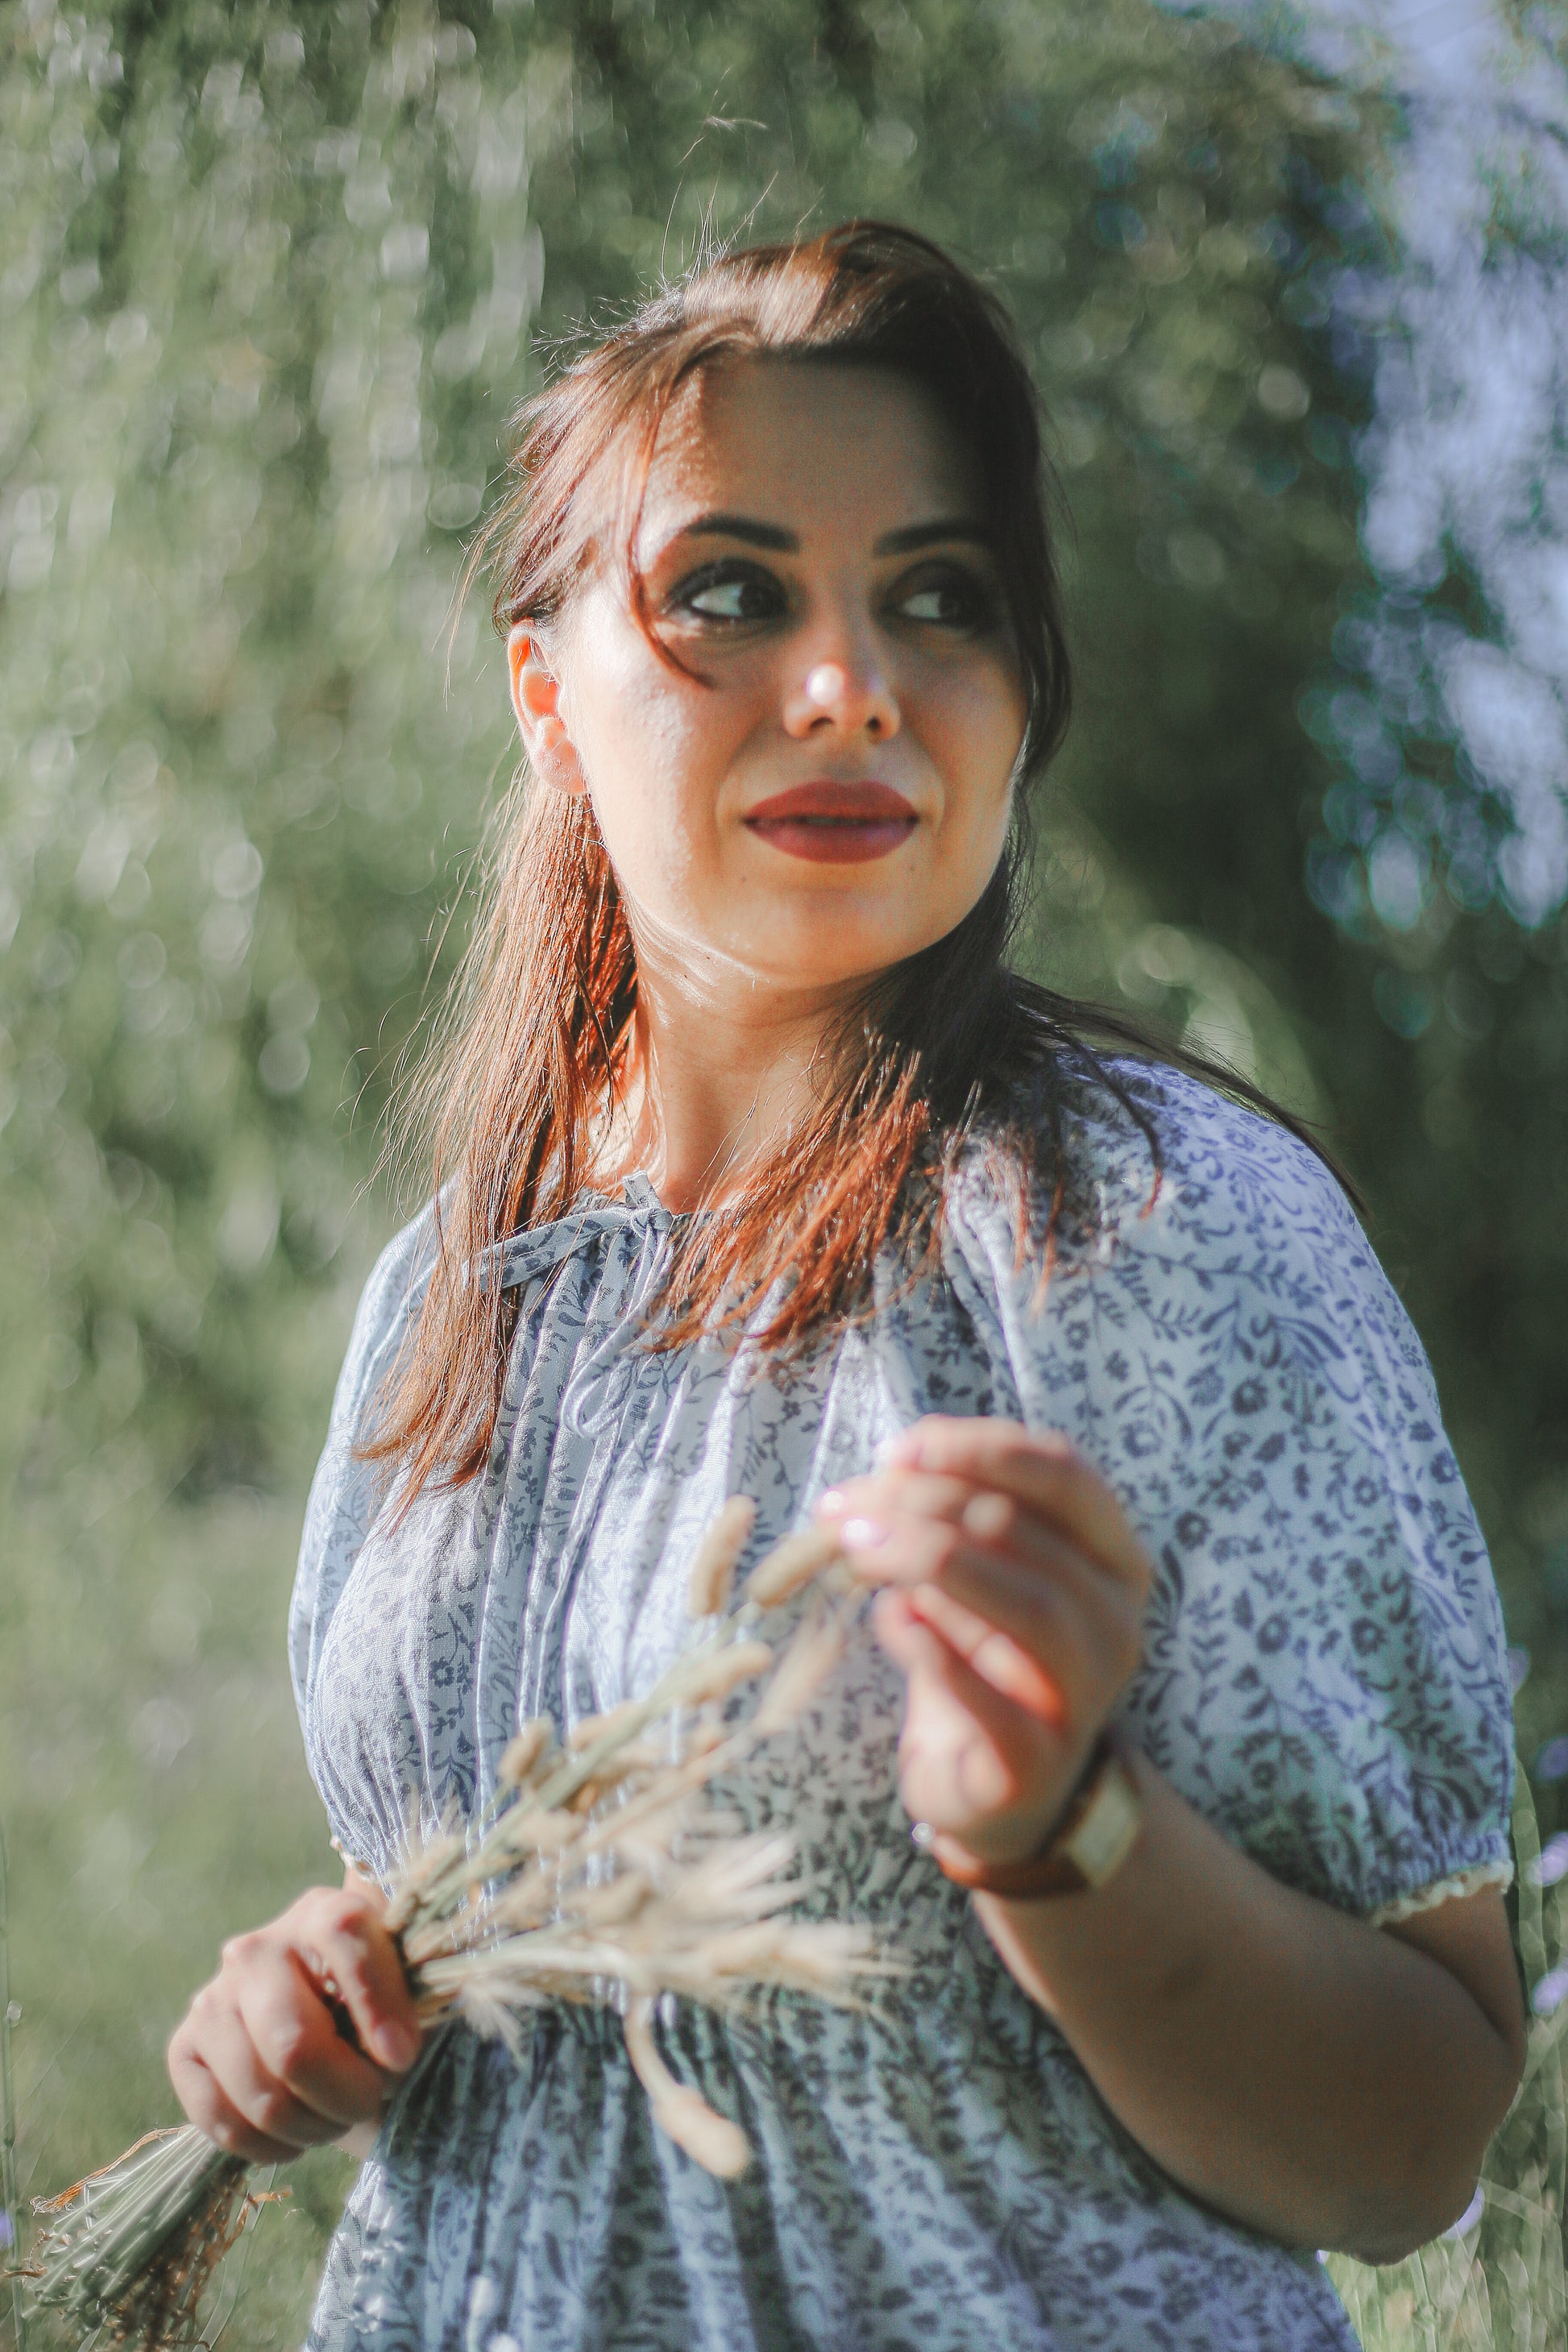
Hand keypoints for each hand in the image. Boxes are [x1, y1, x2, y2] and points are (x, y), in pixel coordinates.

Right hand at [167, 1877, 420, 2162]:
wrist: (331, 2037)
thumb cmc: (382, 2013)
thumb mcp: (412, 1990)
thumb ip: (413, 1996)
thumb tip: (394, 2049)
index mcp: (323, 1914)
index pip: (346, 1938)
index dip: (379, 2006)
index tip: (403, 2058)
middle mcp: (258, 1948)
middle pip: (294, 2045)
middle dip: (346, 2093)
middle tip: (370, 2100)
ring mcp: (213, 1998)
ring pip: (261, 2094)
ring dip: (313, 2126)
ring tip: (337, 2118)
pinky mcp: (185, 2049)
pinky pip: (221, 2122)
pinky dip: (269, 2147)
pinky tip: (296, 2135)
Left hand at [816, 1417, 1150, 1870]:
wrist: (992, 1788)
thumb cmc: (981, 1655)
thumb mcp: (976, 1573)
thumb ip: (950, 1512)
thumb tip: (893, 1463)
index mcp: (1112, 1557)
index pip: (1066, 1476)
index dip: (980, 1449)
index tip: (897, 1450)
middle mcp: (1115, 1621)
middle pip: (1026, 1534)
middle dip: (924, 1505)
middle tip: (847, 1508)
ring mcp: (1085, 1696)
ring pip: (1029, 1606)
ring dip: (930, 1562)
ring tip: (859, 1549)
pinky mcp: (1038, 1763)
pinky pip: (994, 1701)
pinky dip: (936, 1650)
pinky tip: (892, 1620)